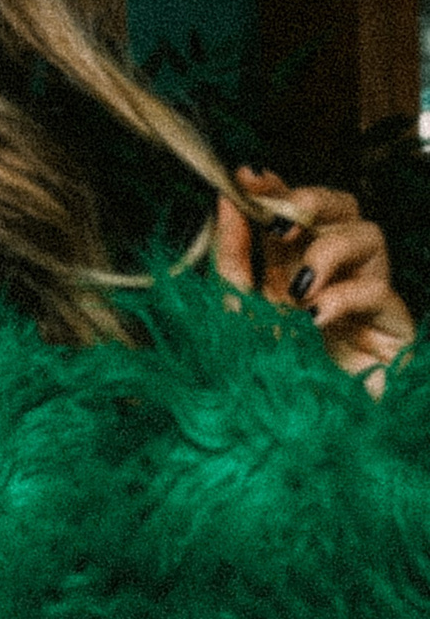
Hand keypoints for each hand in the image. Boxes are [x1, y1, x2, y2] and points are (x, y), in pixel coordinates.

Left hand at [214, 165, 413, 383]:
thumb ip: (230, 258)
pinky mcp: (393, 326)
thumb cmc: (269, 382)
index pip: (293, 213)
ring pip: (370, 235)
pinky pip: (380, 289)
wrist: (299, 442)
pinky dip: (345, 296)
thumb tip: (225, 198)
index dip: (275, 189)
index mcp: (291, 270)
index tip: (248, 176)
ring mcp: (366, 297)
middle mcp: (332, 275)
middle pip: (343, 207)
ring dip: (329, 250)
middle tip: (282, 217)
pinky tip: (315, 317)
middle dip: (312, 202)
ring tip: (299, 288)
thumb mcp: (235, 314)